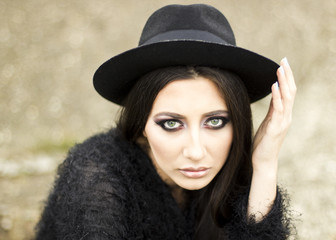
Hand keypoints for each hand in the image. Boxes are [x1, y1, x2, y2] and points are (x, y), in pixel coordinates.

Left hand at [252, 57, 295, 171]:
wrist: (263, 160)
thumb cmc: (264, 142)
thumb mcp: (268, 121)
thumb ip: (273, 108)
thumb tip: (274, 93)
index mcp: (283, 114)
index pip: (288, 92)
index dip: (286, 78)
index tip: (283, 64)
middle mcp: (286, 117)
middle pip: (290, 92)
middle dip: (287, 75)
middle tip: (284, 60)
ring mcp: (282, 123)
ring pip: (286, 98)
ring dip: (283, 82)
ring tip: (280, 69)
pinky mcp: (275, 129)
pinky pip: (277, 110)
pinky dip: (277, 97)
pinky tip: (274, 86)